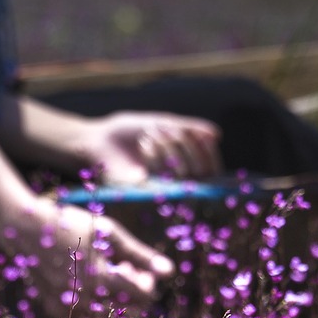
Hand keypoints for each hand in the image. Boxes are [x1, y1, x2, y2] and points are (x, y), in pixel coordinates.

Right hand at [12, 200, 175, 317]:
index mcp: (103, 278)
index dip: (147, 284)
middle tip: (121, 270)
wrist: (24, 228)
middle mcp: (86, 299)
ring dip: (113, 306)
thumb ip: (140, 255)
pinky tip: (91, 301)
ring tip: (105, 283)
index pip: (143, 297)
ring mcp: (68, 309)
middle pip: (127, 310)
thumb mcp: (108, 233)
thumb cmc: (69, 225)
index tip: (137, 268)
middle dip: (131, 293)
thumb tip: (169, 272)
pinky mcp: (55, 311)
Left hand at [79, 112, 221, 184]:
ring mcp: (161, 190)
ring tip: (150, 135)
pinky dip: (156, 154)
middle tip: (165, 131)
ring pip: (183, 173)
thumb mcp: (162, 122)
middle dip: (185, 144)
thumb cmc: (130, 132)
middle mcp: (175, 182)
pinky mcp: (146, 194)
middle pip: (200, 170)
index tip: (202, 136)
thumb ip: (190, 128)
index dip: (209, 152)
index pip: (210, 166)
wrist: (99, 139)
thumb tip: (217, 134)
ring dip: (169, 145)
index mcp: (184, 165)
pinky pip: (164, 179)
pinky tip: (145, 143)